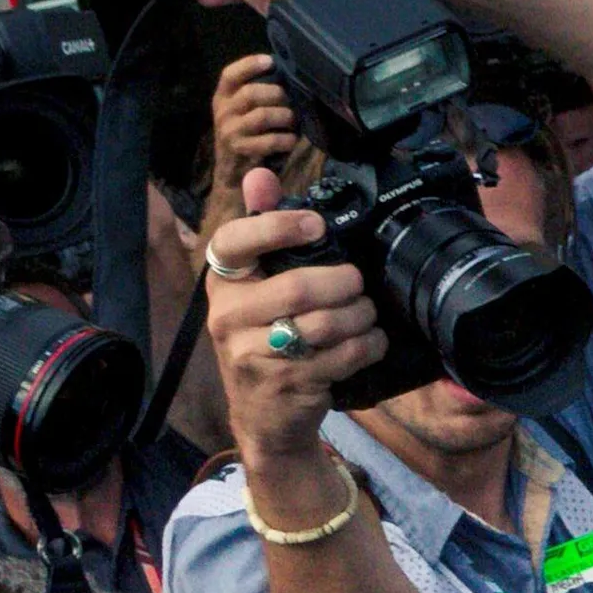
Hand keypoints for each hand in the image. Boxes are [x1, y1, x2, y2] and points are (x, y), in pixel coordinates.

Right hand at [207, 167, 387, 463]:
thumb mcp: (256, 288)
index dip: (277, 227)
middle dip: (343, 282)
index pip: (233, 242)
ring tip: (366, 313)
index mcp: (222, 285)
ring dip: (360, 315)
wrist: (266, 417)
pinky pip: (341, 356)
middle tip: (358, 284)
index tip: (316, 226)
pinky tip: (371, 341)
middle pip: (298, 287)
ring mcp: (254, 354)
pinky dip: (366, 345)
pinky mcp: (287, 384)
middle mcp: (229, 318)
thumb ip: (261, 231)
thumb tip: (261, 175)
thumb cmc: (265, 340)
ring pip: (325, 323)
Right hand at [210, 53, 298, 191]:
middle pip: (251, 93)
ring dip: (285, 117)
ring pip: (262, 115)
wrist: (232, 175)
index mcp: (222, 98)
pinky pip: (270, 140)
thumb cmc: (245, 138)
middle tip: (290, 101)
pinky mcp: (241, 150)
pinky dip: (286, 139)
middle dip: (277, 95)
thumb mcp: (242, 113)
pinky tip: (291, 140)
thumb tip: (286, 78)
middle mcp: (223, 112)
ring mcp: (230, 132)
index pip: (230, 75)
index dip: (250, 65)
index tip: (270, 61)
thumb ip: (255, 96)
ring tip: (292, 121)